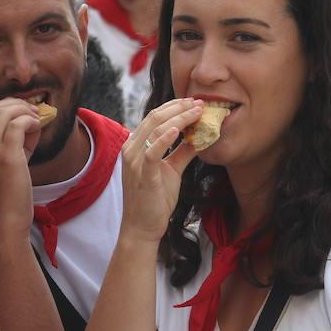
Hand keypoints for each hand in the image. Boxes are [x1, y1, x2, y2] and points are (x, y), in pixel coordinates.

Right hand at [0, 99, 43, 239]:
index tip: (23, 113)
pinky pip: (18, 124)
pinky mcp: (5, 156)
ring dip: (25, 110)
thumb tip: (29, 120)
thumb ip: (11, 141)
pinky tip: (37, 127)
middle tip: (33, 111)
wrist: (2, 222)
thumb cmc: (4, 197)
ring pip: (5, 111)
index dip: (7, 108)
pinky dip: (30, 120)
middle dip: (17, 104)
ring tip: (37, 118)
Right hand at [120, 99, 204, 242]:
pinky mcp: (143, 176)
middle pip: (155, 118)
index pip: (154, 117)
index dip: (175, 107)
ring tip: (196, 111)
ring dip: (178, 118)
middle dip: (179, 107)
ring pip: (154, 130)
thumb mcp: (172, 170)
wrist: (142, 227)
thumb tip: (199, 137)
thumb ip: (182, 152)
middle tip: (199, 102)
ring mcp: (135, 162)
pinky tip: (179, 130)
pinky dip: (165, 139)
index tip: (194, 102)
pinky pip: (152, 154)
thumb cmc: (155, 200)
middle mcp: (131, 150)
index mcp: (136, 146)